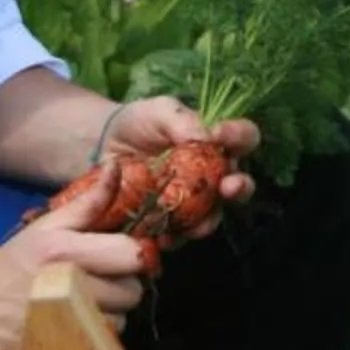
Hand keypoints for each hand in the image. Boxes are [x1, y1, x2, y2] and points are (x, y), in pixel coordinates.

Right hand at [0, 168, 155, 349]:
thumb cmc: (10, 266)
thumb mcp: (44, 228)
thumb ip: (87, 202)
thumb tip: (119, 166)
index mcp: (66, 253)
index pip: (132, 255)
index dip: (132, 254)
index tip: (119, 255)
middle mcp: (71, 290)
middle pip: (133, 292)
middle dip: (123, 285)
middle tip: (100, 280)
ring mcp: (68, 328)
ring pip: (122, 322)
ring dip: (111, 313)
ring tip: (85, 304)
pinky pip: (105, 346)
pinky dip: (98, 337)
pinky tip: (77, 325)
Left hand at [101, 94, 260, 241]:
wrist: (104, 146)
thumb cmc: (140, 122)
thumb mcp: (159, 111)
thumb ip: (182, 119)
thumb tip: (206, 137)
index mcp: (218, 144)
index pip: (245, 138)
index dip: (239, 136)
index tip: (219, 134)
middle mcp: (214, 176)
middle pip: (241, 186)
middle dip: (239, 188)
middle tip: (229, 186)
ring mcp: (194, 203)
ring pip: (212, 217)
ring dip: (207, 221)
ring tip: (195, 223)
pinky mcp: (170, 223)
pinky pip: (178, 236)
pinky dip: (173, 238)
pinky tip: (162, 237)